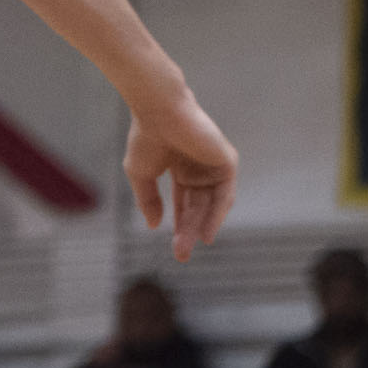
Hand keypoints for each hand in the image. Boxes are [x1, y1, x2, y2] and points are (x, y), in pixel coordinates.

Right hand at [122, 87, 237, 262]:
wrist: (158, 112)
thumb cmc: (145, 138)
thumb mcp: (141, 175)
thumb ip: (148, 200)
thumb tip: (154, 225)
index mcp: (181, 168)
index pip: (183, 203)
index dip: (179, 225)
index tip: (175, 248)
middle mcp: (199, 168)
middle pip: (196, 207)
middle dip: (188, 231)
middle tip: (181, 255)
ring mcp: (214, 166)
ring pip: (211, 205)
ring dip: (201, 226)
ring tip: (192, 247)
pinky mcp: (226, 162)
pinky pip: (224, 195)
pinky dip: (217, 215)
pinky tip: (207, 233)